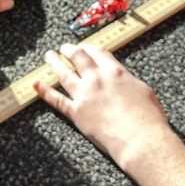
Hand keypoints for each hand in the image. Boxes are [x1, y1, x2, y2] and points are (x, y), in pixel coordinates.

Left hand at [34, 44, 175, 169]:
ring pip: (64, 74)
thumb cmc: (148, 118)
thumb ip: (126, 82)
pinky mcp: (76, 113)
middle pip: (78, 58)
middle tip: (64, 48)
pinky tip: (36, 84)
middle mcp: (97, 79)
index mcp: (115, 72)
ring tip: (49, 56)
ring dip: (54, 62)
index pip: (97, 52)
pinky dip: (44, 91)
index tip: (83, 46)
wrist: (140, 139)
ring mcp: (84, 95)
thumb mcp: (142, 90)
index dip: (88, 47)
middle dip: (69, 50)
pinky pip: (56, 100)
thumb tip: (120, 80)